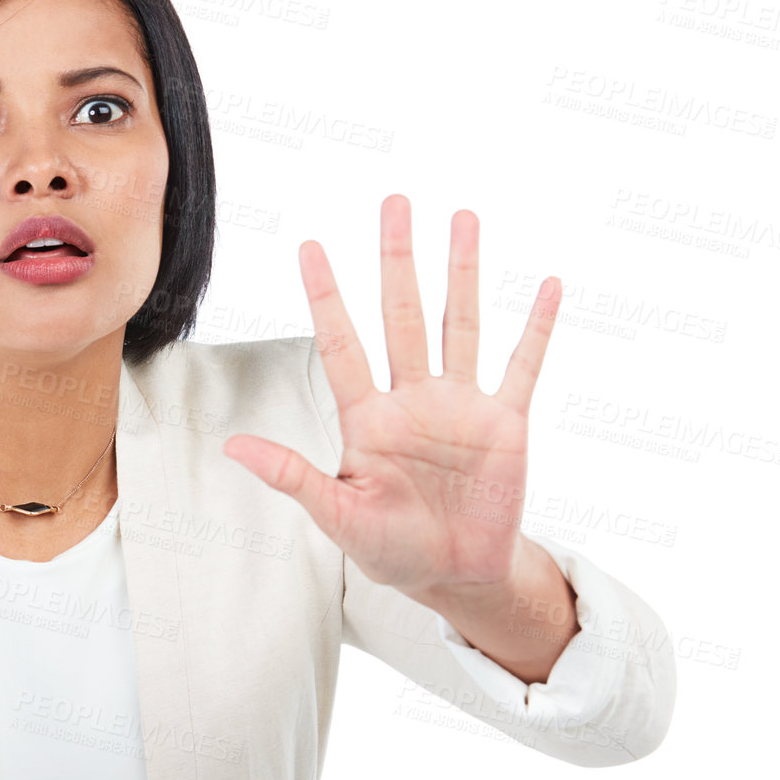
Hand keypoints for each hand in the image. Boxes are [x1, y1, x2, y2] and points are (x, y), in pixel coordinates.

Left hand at [223, 194, 560, 599]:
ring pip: (459, 324)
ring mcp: (461, 406)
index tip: (309, 246)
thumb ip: (292, 477)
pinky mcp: (506, 424)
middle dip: (397, 260)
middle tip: (394, 202)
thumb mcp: (337, 517)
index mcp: (367, 419)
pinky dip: (536, 328)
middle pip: (402, 315)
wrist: (454, 577)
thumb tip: (232, 447)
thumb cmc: (390, 549)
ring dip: (462, 272)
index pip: (342, 344)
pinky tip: (547, 285)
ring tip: (463, 218)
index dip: (326, 296)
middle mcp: (412, 400)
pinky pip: (523, 367)